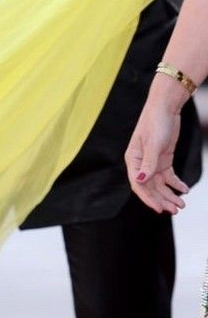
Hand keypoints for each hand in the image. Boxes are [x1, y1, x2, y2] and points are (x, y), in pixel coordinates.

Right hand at [126, 85, 188, 212]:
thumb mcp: (153, 143)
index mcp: (133, 159)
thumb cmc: (155, 122)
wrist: (165, 107)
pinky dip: (176, 184)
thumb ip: (148, 163)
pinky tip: (184, 190)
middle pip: (150, 187)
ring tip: (181, 205)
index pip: (138, 184)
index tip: (160, 208)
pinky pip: (168, 176)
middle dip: (162, 199)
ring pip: (159, 184)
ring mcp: (152, 162)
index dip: (148, 198)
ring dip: (169, 195)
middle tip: (175, 210)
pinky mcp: (163, 159)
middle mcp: (141, 163)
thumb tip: (141, 181)